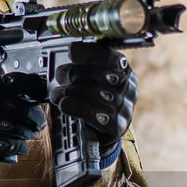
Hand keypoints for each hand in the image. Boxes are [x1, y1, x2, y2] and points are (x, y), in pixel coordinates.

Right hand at [0, 72, 46, 163]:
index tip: (44, 96)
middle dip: (37, 119)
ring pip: (21, 130)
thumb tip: (45, 88)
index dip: (36, 88)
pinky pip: (13, 145)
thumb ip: (17, 89)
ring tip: (30, 133)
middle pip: (24, 110)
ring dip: (30, 134)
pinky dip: (20, 147)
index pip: (19, 82)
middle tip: (39, 123)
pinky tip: (19, 144)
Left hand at [50, 42, 137, 156]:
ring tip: (57, 94)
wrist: (95, 136)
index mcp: (124, 73)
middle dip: (77, 73)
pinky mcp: (118, 127)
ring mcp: (125, 109)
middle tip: (60, 75)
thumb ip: (83, 65)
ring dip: (73, 92)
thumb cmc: (89, 102)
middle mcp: (128, 89)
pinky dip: (77, 107)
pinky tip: (65, 105)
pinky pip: (97, 114)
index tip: (72, 51)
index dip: (92, 54)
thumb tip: (70, 52)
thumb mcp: (87, 80)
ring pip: (99, 93)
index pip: (114, 58)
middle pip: (105, 74)